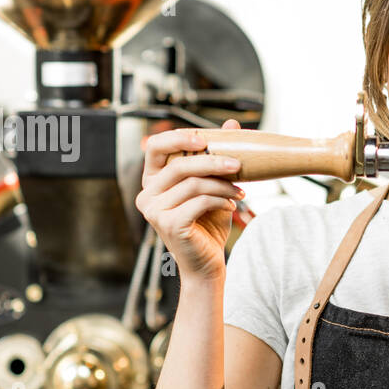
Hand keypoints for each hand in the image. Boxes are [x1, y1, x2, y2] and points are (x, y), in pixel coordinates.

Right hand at [135, 118, 245, 282]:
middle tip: (238, 164)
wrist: (207, 263)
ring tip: (240, 191)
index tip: (205, 138)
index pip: (155, 147)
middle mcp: (147, 194)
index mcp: (153, 181)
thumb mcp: (214, 186)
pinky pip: (199, 201)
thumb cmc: (208, 224)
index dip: (178, 137)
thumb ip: (217, 157)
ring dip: (223, 184)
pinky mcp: (169, 224)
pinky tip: (232, 205)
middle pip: (180, 165)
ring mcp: (154, 210)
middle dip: (213, 161)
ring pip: (193, 183)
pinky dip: (221, 200)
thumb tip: (231, 125)